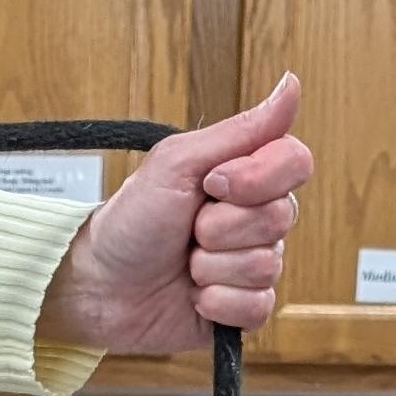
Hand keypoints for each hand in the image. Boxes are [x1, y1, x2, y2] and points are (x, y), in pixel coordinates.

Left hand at [36, 75, 309, 359]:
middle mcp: (257, 219)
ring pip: (265, 265)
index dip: (258, 177)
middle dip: (220, 226)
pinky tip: (193, 295)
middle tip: (187, 229)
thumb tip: (292, 85)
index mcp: (248, 176)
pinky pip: (257, 306)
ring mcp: (251, 265)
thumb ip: (241, 129)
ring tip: (184, 263)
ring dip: (212, 266)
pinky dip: (216, 302)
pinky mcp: (242, 310)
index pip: (295, 163)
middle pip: (279, 217)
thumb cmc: (132, 220)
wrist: (100, 285)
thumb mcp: (178, 162)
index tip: (212, 183)